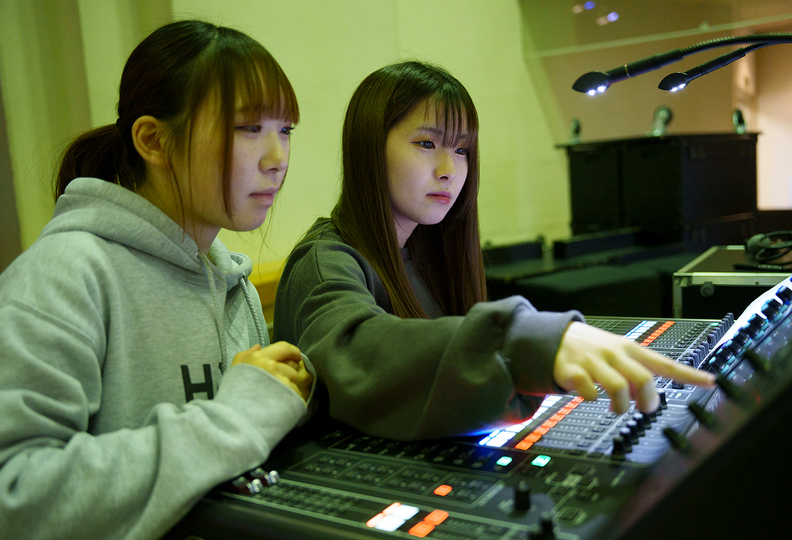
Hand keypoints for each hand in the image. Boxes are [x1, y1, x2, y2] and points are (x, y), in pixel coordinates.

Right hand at [232, 341, 312, 400]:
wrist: (235, 421)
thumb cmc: (232, 395)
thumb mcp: (234, 371)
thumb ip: (244, 355)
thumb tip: (258, 346)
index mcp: (259, 358)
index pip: (284, 347)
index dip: (293, 352)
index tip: (295, 358)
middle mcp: (272, 367)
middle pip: (293, 366)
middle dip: (289, 373)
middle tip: (278, 382)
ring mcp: (282, 382)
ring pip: (295, 381)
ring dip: (289, 388)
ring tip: (275, 397)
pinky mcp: (290, 396)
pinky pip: (297, 394)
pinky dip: (291, 400)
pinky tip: (278, 405)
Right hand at [553, 322, 715, 413]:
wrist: (554, 338)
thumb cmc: (591, 349)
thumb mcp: (617, 353)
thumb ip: (635, 371)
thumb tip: (650, 394)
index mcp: (629, 350)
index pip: (665, 363)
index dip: (689, 374)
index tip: (710, 382)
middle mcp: (614, 354)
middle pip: (643, 379)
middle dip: (647, 400)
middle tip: (644, 407)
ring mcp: (593, 362)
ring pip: (618, 387)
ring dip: (621, 405)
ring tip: (617, 407)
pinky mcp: (573, 370)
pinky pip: (589, 391)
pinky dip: (591, 398)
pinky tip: (589, 396)